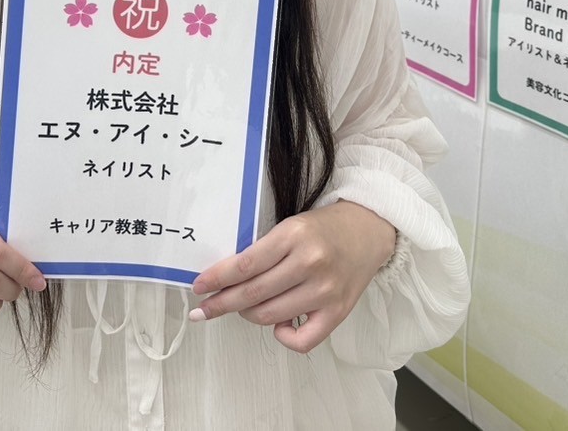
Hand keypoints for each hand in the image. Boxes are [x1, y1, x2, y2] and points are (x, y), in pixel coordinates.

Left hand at [188, 200, 396, 352]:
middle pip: (253, 293)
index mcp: (293, 236)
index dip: (216, 279)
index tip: (199, 287)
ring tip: (244, 307)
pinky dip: (282, 337)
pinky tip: (278, 325)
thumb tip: (227, 280)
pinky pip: (302, 341)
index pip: (245, 264)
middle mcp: (309, 264)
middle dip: (221, 303)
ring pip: (270, 316)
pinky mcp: (337, 312)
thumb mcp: (289, 227)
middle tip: (204, 308)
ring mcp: (325, 291)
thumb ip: (263, 252)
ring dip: (248, 315)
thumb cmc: (323, 228)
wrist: (368, 230)